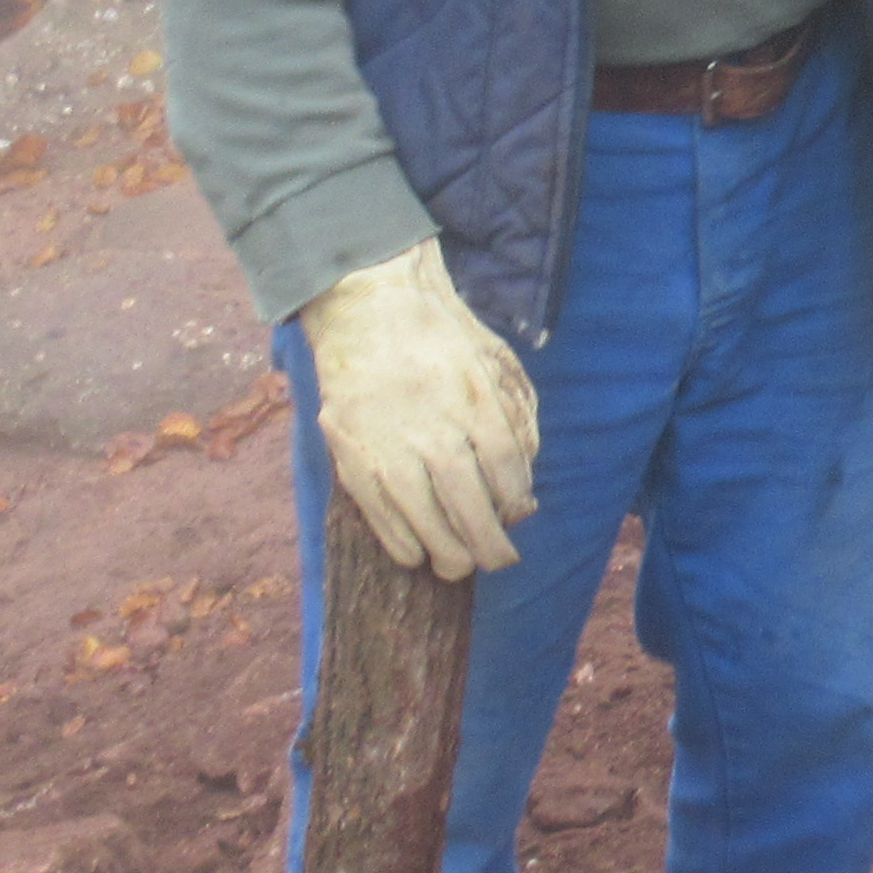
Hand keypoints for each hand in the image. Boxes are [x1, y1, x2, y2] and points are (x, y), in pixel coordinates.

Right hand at [298, 239, 536, 576]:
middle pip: (470, 507)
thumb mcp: (497, 364)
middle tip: (497, 559)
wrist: (368, 308)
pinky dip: (403, 544)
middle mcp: (433, 427)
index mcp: (475, 401)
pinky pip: (382, 516)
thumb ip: (518, 421)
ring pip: (425, 522)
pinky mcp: (352, 454)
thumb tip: (521, 486)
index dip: (514, 503)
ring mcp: (388, 445)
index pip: (506, 472)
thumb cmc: (442, 339)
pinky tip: (418, 552)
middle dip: (489, 547)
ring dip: (448, 555)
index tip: (515, 515)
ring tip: (459, 564)